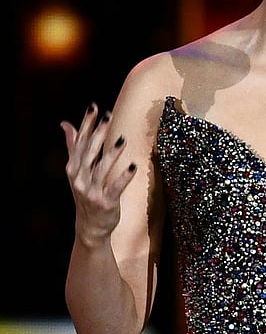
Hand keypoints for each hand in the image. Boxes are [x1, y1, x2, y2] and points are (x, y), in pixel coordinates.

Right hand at [60, 103, 136, 244]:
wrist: (90, 226)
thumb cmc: (86, 193)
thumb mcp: (77, 170)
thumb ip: (73, 146)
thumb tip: (65, 123)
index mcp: (74, 168)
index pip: (80, 141)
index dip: (87, 124)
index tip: (94, 107)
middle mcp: (80, 178)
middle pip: (89, 152)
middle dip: (98, 133)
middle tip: (108, 116)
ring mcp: (92, 191)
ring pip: (102, 169)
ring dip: (111, 154)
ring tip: (122, 140)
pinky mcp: (106, 202)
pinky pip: (115, 188)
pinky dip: (123, 178)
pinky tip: (133, 166)